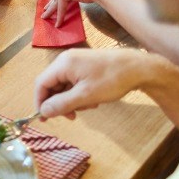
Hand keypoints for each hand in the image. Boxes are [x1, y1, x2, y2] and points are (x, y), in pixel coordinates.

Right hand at [33, 48, 151, 119]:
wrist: (138, 68)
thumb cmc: (112, 79)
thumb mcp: (85, 96)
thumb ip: (62, 104)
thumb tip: (43, 111)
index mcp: (63, 64)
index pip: (41, 83)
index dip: (40, 102)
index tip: (44, 118)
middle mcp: (66, 60)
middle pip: (52, 85)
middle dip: (60, 103)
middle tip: (72, 116)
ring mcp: (77, 62)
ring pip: (64, 86)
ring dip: (72, 100)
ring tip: (89, 106)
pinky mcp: (86, 66)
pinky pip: (74, 82)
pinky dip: (80, 94)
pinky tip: (93, 100)